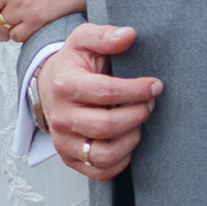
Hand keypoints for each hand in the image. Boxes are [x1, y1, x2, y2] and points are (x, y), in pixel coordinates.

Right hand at [37, 23, 157, 179]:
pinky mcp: (70, 158)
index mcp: (65, 86)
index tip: (155, 85)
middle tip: (149, 104)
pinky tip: (126, 140)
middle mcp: (61, 117)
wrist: (51, 84)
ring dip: (131, 139)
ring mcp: (64, 141)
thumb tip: (128, 35)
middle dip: (137, 114)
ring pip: (104, 154)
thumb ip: (105, 35)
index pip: (107, 92)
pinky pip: (100, 170)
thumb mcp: (84, 39)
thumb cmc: (72, 63)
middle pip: (107, 126)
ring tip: (138, 122)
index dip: (137, 90)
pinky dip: (120, 160)